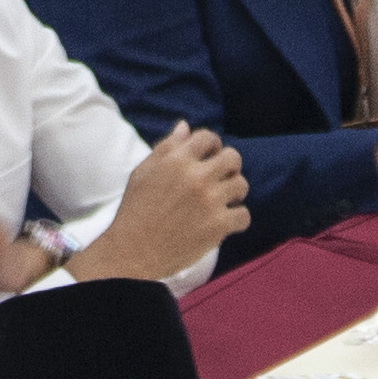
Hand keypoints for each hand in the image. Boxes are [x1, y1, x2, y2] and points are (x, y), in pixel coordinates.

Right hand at [71, 124, 249, 278]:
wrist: (133, 251)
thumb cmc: (135, 210)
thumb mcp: (143, 172)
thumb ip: (166, 148)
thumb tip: (185, 127)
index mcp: (176, 160)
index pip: (208, 138)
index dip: (211, 145)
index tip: (209, 156)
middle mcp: (196, 177)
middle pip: (232, 158)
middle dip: (229, 166)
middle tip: (220, 178)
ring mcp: (210, 202)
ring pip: (241, 185)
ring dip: (234, 191)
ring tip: (222, 200)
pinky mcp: (218, 226)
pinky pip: (244, 215)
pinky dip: (237, 219)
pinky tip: (225, 222)